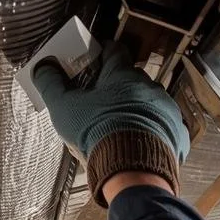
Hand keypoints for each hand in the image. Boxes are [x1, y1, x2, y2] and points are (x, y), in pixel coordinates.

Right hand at [32, 44, 189, 161]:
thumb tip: (42, 67)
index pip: (114, 50)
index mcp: (122, 75)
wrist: (133, 168)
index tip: (96, 57)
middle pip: (132, 78)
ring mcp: (166, 108)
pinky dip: (153, 130)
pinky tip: (140, 142)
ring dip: (136, 109)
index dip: (103, 52)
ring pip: (149, 102)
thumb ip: (51, 84)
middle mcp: (148, 86)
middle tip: (102, 101)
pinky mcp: (177, 131)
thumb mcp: (64, 108)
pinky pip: (165, 125)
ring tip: (120, 126)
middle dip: (118, 86)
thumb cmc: (97, 133)